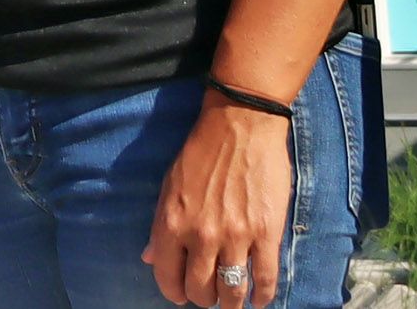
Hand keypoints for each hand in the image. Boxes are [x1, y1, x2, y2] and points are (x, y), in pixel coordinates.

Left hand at [145, 98, 291, 306]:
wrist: (240, 125)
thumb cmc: (201, 152)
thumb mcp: (169, 185)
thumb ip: (159, 225)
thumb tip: (149, 257)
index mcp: (172, 222)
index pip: (166, 276)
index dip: (174, 292)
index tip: (182, 294)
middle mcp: (201, 235)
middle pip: (200, 290)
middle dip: (204, 298)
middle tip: (210, 293)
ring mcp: (235, 236)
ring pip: (231, 291)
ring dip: (231, 303)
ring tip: (233, 301)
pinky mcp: (267, 234)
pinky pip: (265, 279)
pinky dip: (262, 296)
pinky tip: (259, 298)